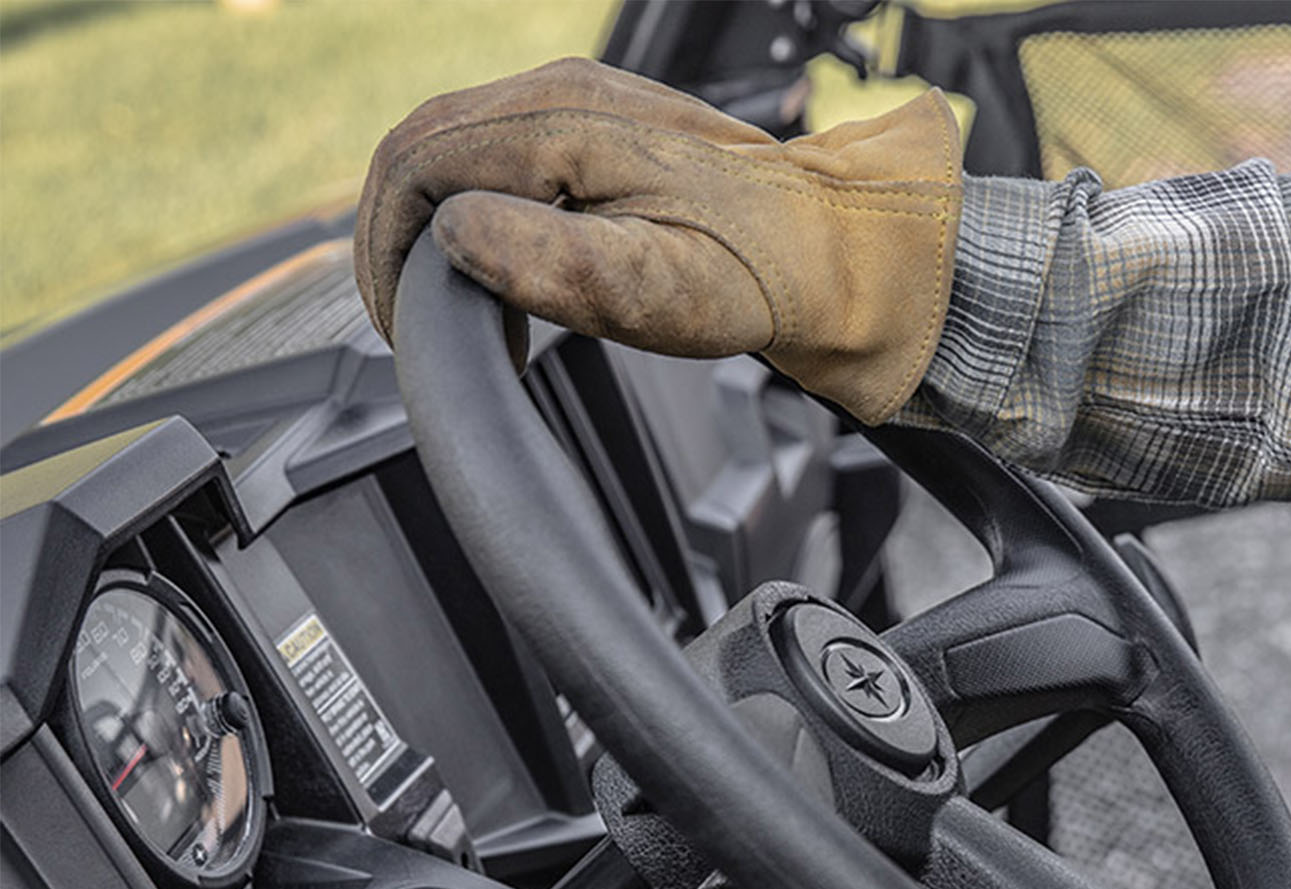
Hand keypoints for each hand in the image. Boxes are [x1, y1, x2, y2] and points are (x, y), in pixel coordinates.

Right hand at [354, 58, 960, 422]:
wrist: (836, 252)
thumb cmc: (760, 274)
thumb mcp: (656, 287)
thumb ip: (550, 261)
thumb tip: (456, 234)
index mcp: (563, 120)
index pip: (418, 162)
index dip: (387, 247)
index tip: (401, 324)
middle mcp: (561, 94)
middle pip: (421, 147)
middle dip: (394, 237)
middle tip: (408, 324)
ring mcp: (576, 106)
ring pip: (451, 150)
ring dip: (427, 226)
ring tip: (443, 307)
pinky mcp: (592, 134)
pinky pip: (495, 158)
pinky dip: (467, 213)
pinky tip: (489, 270)